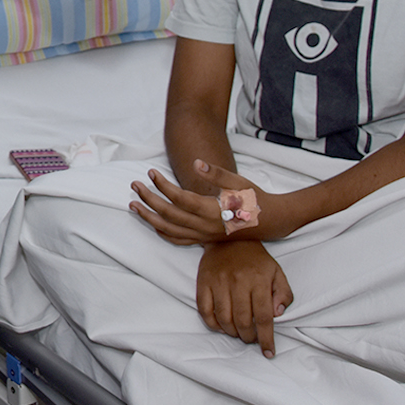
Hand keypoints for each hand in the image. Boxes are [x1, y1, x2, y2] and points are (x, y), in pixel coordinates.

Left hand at [130, 161, 272, 244]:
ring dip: (149, 218)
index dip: (163, 185)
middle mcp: (206, 226)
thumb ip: (216, 173)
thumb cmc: (254, 198)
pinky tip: (153, 224)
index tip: (150, 172)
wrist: (271, 221)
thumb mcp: (238, 182)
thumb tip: (196, 163)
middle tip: (134, 184)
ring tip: (133, 205)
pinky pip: (180, 241)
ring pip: (170, 230)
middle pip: (169, 214)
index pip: (180, 198)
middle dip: (148, 199)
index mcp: (213, 210)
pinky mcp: (206, 240)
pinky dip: (163, 233)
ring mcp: (205, 235)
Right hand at [197, 241, 292, 357]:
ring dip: (232, 332)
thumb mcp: (276, 272)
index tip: (269, 352)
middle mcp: (238, 282)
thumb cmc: (256, 260)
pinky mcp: (203, 282)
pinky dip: (213, 323)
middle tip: (251, 339)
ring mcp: (218, 282)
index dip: (266, 338)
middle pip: (242, 321)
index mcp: (258, 280)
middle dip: (248, 337)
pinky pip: (205, 310)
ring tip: (238, 333)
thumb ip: (283, 294)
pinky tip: (221, 326)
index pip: (264, 317)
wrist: (229, 237)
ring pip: (223, 318)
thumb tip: (278, 314)